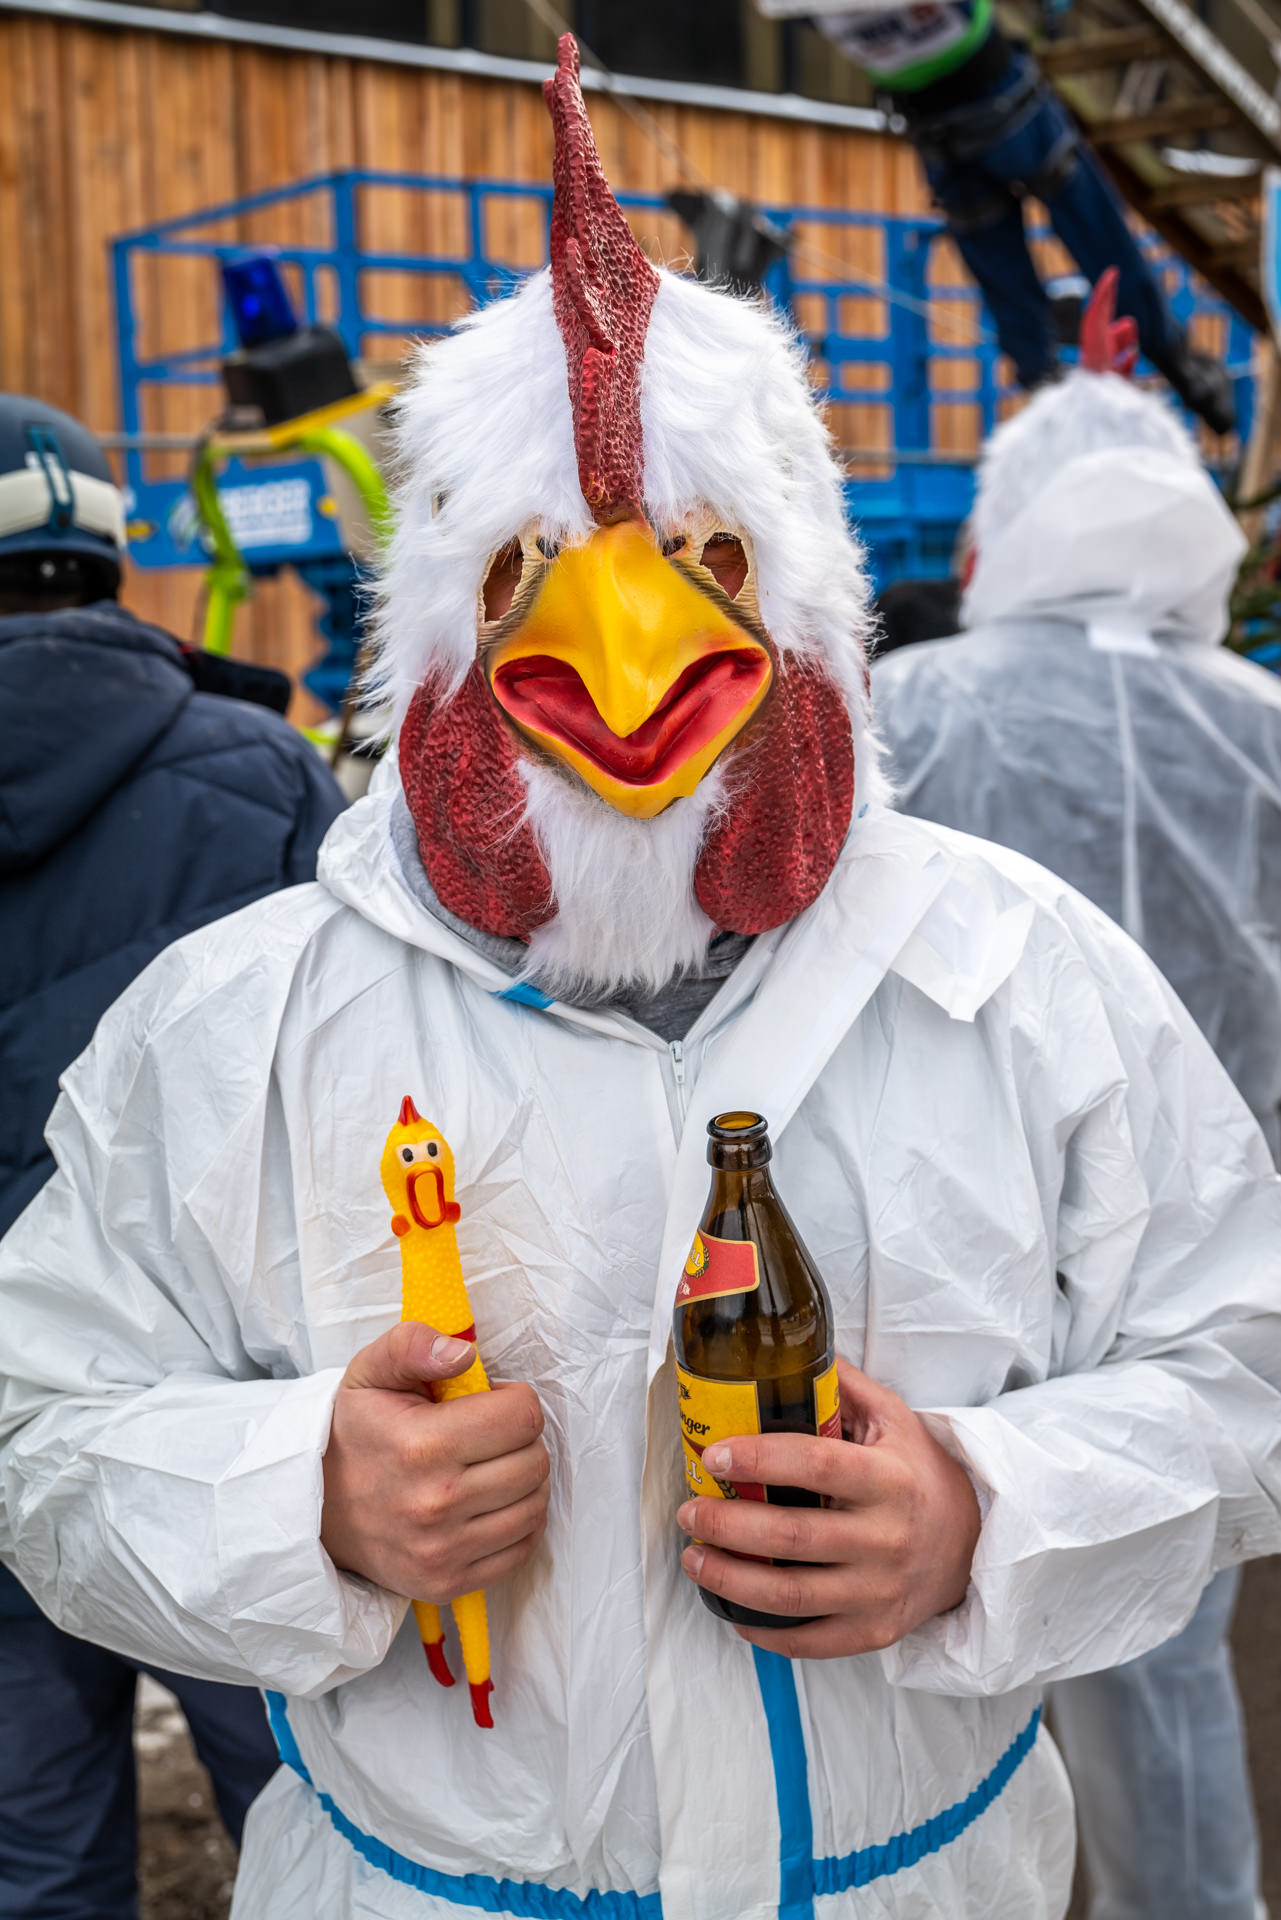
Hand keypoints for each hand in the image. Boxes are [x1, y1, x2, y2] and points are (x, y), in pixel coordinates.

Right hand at [321, 1320, 549, 1602]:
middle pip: (535, 1462)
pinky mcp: (447, 1583)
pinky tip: (492, 1503)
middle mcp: (436, 1504)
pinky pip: (522, 1549)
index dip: (514, 1399)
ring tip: (492, 1466)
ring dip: (525, 1481)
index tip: (490, 1402)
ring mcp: (442, 1551)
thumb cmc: (354, 1433)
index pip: (523, 1417)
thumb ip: (413, 1345)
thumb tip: (463, 1353)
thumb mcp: (370, 1372)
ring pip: (535, 1506)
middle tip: (490, 1434)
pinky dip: (519, 1523)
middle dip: (522, 1439)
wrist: (314, 1510)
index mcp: (422, 1445)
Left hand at [677, 1358, 979, 1657]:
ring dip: (729, 1578)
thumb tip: (783, 1353)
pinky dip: (763, 1630)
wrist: (973, 1543)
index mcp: (888, 1479)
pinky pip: (809, 1639)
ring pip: (791, 1595)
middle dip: (726, 1525)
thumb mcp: (894, 1418)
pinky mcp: (874, 1630)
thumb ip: (842, 1387)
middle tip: (689, 1511)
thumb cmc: (918, 1474)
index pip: (815, 1464)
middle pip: (790, 1535)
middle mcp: (887, 1537)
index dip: (759, 1459)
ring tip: (693, 1556)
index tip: (714, 1456)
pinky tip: (730, 1608)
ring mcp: (880, 1590)